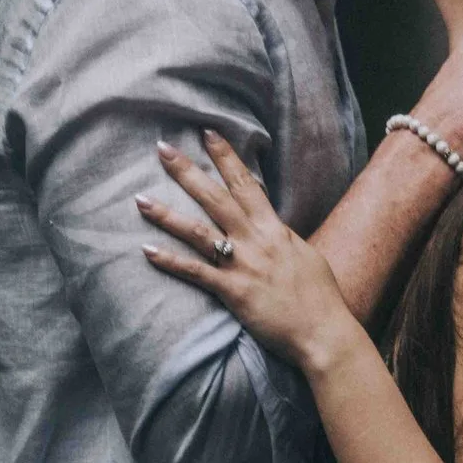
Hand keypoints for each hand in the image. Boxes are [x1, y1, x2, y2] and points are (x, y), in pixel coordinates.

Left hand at [139, 131, 360, 373]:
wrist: (322, 330)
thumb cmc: (319, 295)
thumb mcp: (303, 254)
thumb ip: (282, 238)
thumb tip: (272, 226)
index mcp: (274, 228)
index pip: (246, 184)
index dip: (226, 157)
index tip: (208, 133)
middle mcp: (255, 240)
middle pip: (216, 197)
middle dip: (187, 171)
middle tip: (162, 149)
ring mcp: (242, 264)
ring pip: (198, 231)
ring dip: (167, 214)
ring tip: (140, 199)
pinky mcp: (232, 291)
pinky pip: (195, 272)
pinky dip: (169, 261)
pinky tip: (147, 250)